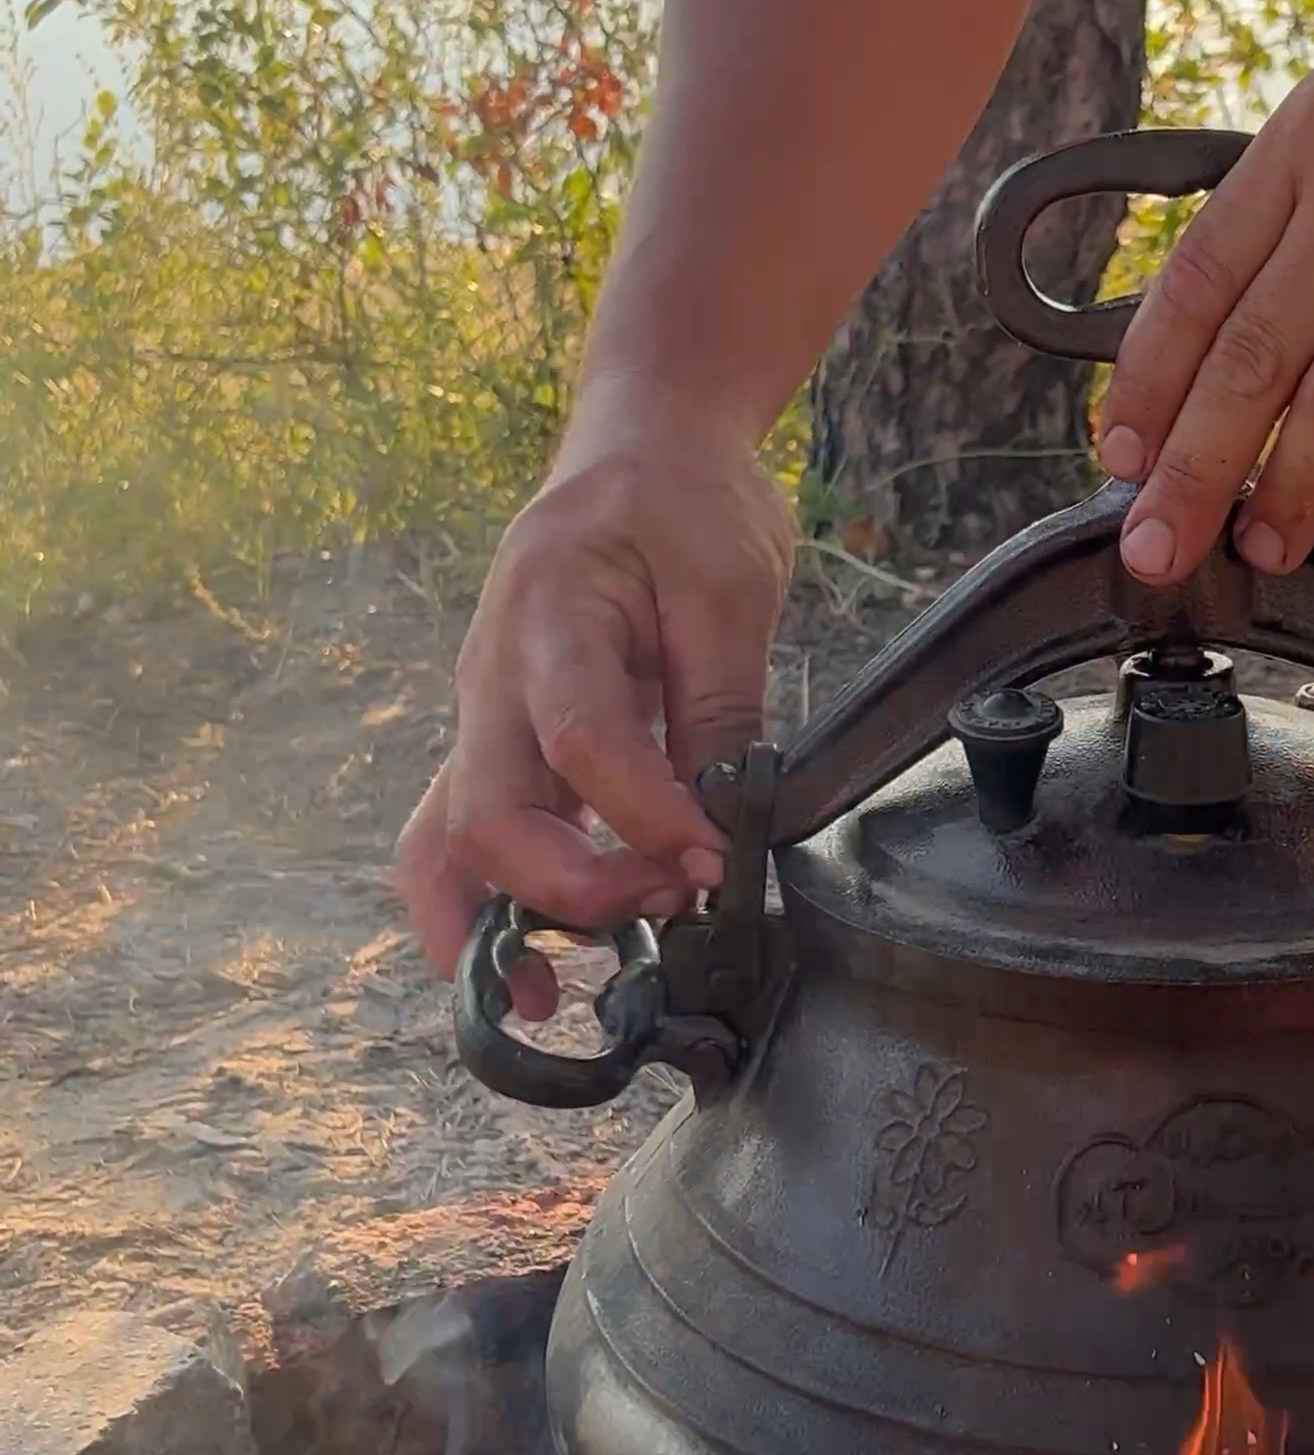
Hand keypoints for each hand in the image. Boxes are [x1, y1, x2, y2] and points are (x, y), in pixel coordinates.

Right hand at [397, 379, 793, 989]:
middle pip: (484, 811)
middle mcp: (491, 677)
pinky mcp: (500, 748)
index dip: (645, 817)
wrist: (638, 449)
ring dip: (485, 930)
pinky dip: (488, 914)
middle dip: (565, 889)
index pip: (582, 740)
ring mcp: (483, 718)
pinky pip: (464, 842)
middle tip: (665, 911)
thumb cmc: (684, 504)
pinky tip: (537, 974)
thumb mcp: (730, 584)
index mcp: (549, 615)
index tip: (714, 861)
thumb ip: (717, 702)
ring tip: (545, 1005)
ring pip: (442, 841)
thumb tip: (720, 824)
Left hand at [1096, 0, 1313, 580]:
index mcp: (1313, 134)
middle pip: (1251, 357)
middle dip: (1189, 467)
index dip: (1147, 379)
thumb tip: (1223, 307)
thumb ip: (1298, 182)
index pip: (1199, 278)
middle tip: (1154, 546)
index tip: (1117, 452)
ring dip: (1284, 492)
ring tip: (1255, 551)